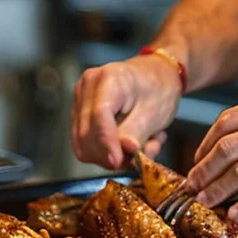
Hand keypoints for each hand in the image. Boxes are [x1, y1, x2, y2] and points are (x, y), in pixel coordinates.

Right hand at [71, 54, 181, 168]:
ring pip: (82, 143)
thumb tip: (122, 154)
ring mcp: (79, 101)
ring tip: (136, 147)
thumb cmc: (158, 88)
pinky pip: (85, 143)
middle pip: (86, 133)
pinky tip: (126, 143)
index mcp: (108, 79)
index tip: (119, 162)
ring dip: (108, 156)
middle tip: (136, 159)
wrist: (155, 75)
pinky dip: (105, 151)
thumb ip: (136, 133)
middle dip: (109, 154)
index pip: (99, 115)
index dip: (107, 143)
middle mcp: (86, 88)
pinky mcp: (79, 114)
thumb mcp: (154, 111)